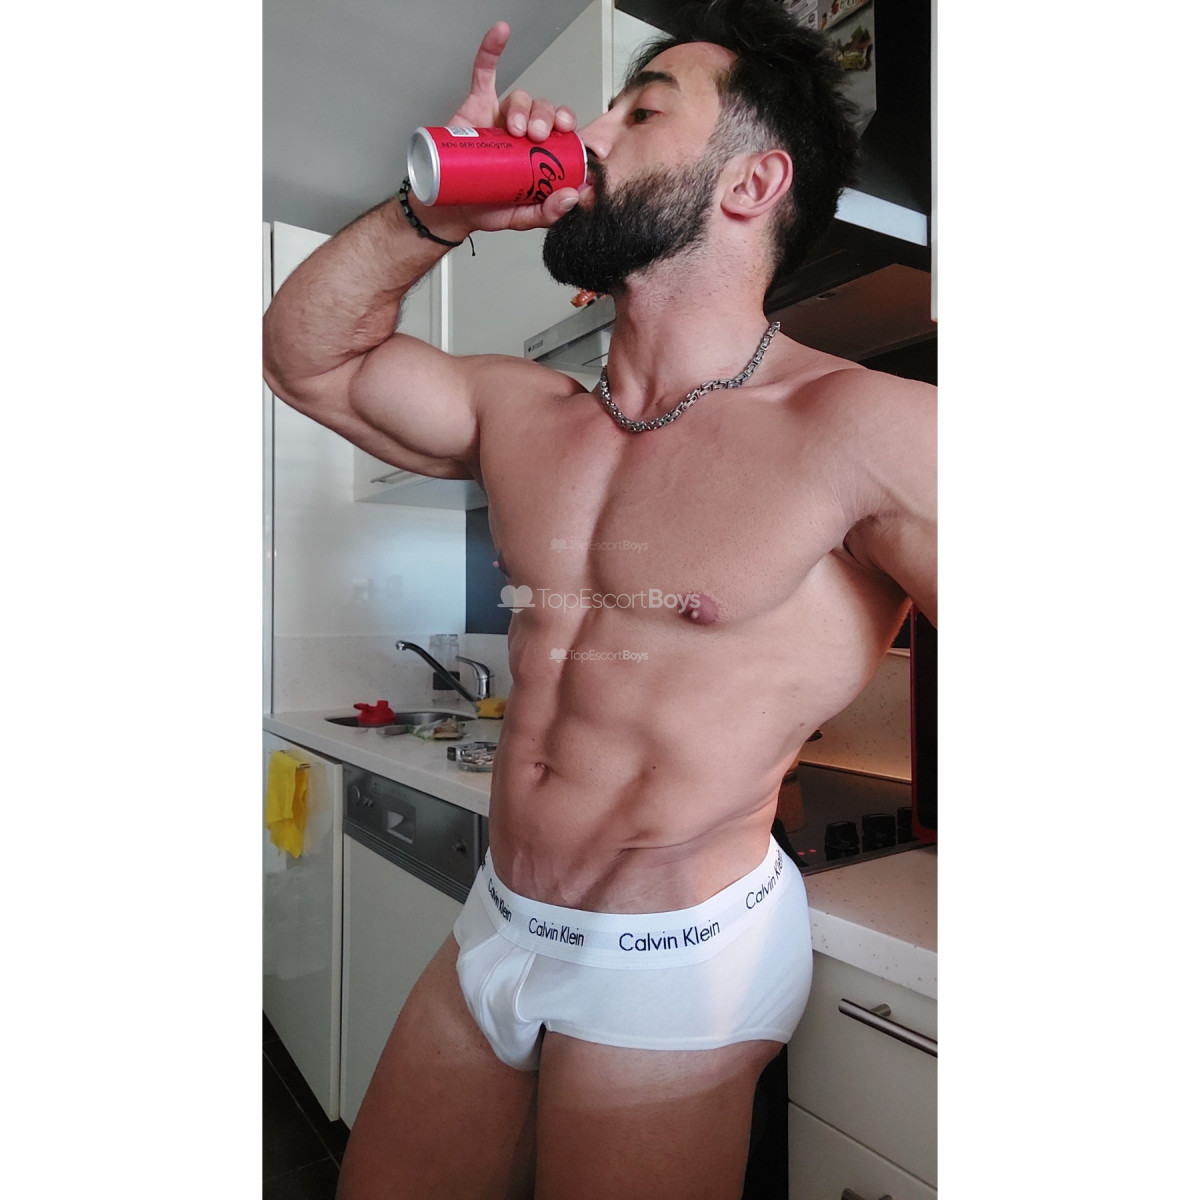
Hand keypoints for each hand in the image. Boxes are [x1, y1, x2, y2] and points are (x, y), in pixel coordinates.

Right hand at [420, 22, 581, 237]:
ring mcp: (500, 118)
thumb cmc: (486, 208)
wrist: (449, 208)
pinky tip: (501, 33)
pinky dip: (491, 50)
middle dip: (545, 117)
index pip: (562, 132)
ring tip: (514, 128)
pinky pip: (484, 72)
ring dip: (522, 106)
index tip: (570, 133)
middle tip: (537, 135)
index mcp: (539, 154)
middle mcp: (523, 133)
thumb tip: (572, 196)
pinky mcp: (476, 106)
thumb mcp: (522, 218)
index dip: (568, 126)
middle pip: (543, 109)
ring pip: (519, 97)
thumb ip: (547, 212)